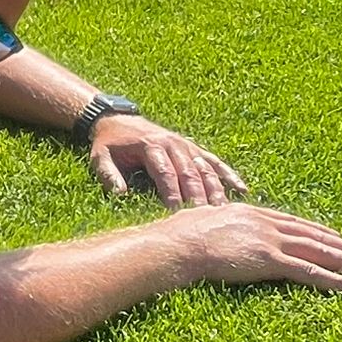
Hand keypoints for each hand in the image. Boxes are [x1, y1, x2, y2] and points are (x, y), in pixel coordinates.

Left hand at [90, 113, 244, 206]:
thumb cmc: (108, 144)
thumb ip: (108, 175)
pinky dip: (228, 174)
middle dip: (198, 197)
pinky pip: (214, 161)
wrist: (116, 119)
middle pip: (189, 173)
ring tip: (226, 212)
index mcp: (150, 146)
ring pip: (205, 168)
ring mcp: (185, 145)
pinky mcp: (192, 148)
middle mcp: (172, 144)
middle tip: (208, 221)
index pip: (165, 174)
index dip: (172, 195)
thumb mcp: (99, 157)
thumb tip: (119, 194)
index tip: (179, 215)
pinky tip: (242, 190)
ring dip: (216, 190)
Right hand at [169, 204, 341, 295]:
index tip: (341, 239)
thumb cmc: (179, 236)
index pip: (297, 223)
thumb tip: (207, 228)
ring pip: (322, 251)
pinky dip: (338, 281)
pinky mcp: (270, 260)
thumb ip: (215, 225)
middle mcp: (268, 223)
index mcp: (253, 213)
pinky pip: (311, 272)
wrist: (176, 242)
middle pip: (318, 235)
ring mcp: (271, 241)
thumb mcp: (201, 223)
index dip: (322, 233)